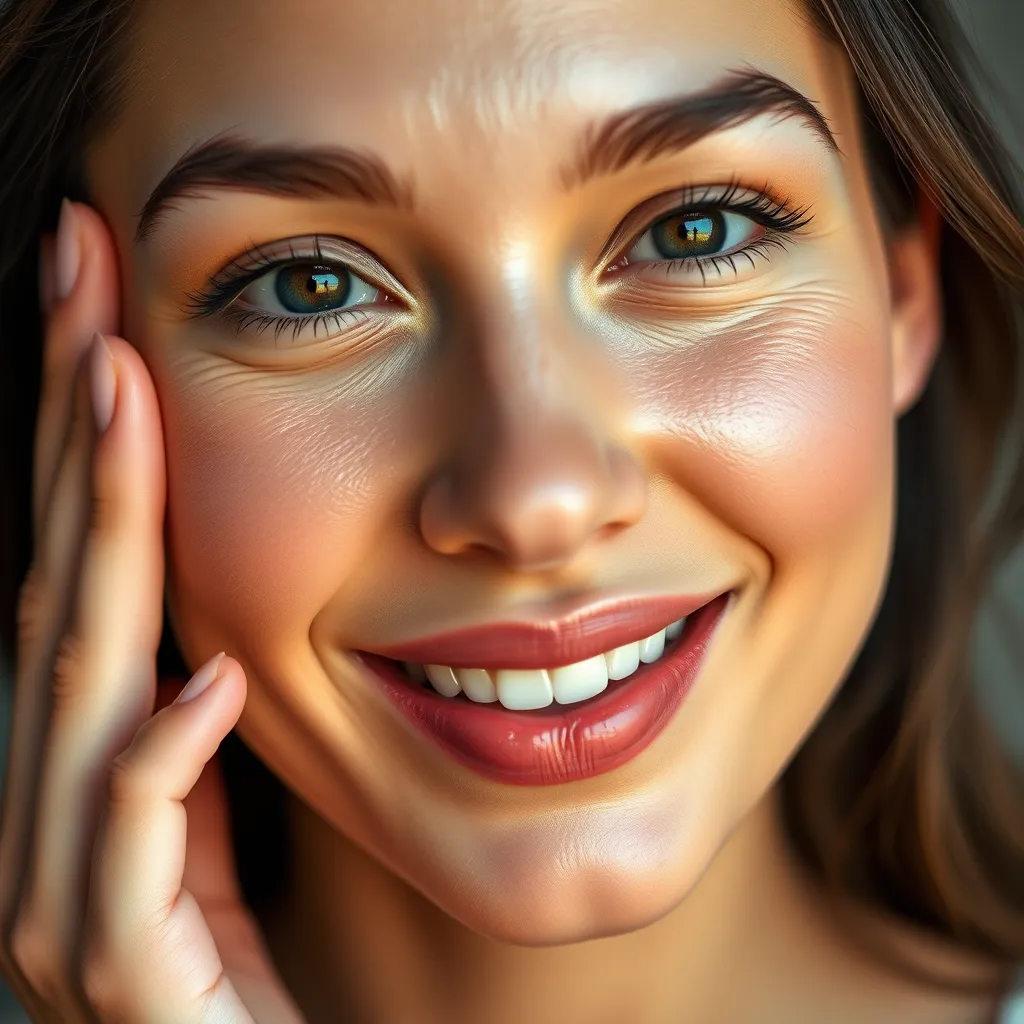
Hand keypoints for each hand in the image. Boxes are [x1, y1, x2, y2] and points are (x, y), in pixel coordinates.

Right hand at [0, 202, 305, 1022]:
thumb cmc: (238, 971)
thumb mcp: (211, 831)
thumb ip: (187, 748)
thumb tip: (200, 654)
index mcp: (82, 767)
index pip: (81, 574)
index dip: (81, 446)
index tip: (99, 316)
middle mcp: (47, 814)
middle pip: (62, 589)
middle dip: (67, 434)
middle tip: (79, 278)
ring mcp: (70, 894)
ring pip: (78, 685)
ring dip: (102, 540)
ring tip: (119, 393)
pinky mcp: (120, 975)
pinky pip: (129, 847)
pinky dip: (163, 758)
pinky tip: (215, 676)